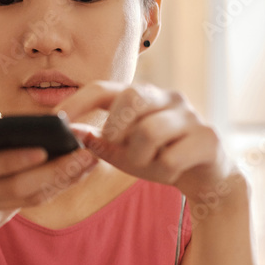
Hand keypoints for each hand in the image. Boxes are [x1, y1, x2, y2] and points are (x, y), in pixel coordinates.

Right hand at [0, 108, 96, 238]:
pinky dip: (53, 187)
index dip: (8, 162)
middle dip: (53, 172)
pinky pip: (27, 203)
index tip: (41, 150)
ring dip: (62, 180)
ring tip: (90, 158)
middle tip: (85, 153)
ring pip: (26, 199)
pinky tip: (76, 170)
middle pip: (12, 188)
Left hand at [57, 81, 237, 203]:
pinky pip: (172, 157)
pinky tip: (173, 171)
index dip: (77, 102)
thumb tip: (71, 132)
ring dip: (141, 157)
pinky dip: (164, 171)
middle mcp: (165, 98)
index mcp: (140, 98)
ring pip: (150, 130)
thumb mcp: (124, 153)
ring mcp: (189, 115)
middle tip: (116, 146)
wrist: (208, 177)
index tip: (56, 121)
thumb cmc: (161, 158)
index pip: (102, 88)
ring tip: (150, 165)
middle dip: (116, 126)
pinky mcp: (207, 137)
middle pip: (132, 95)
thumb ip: (98, 143)